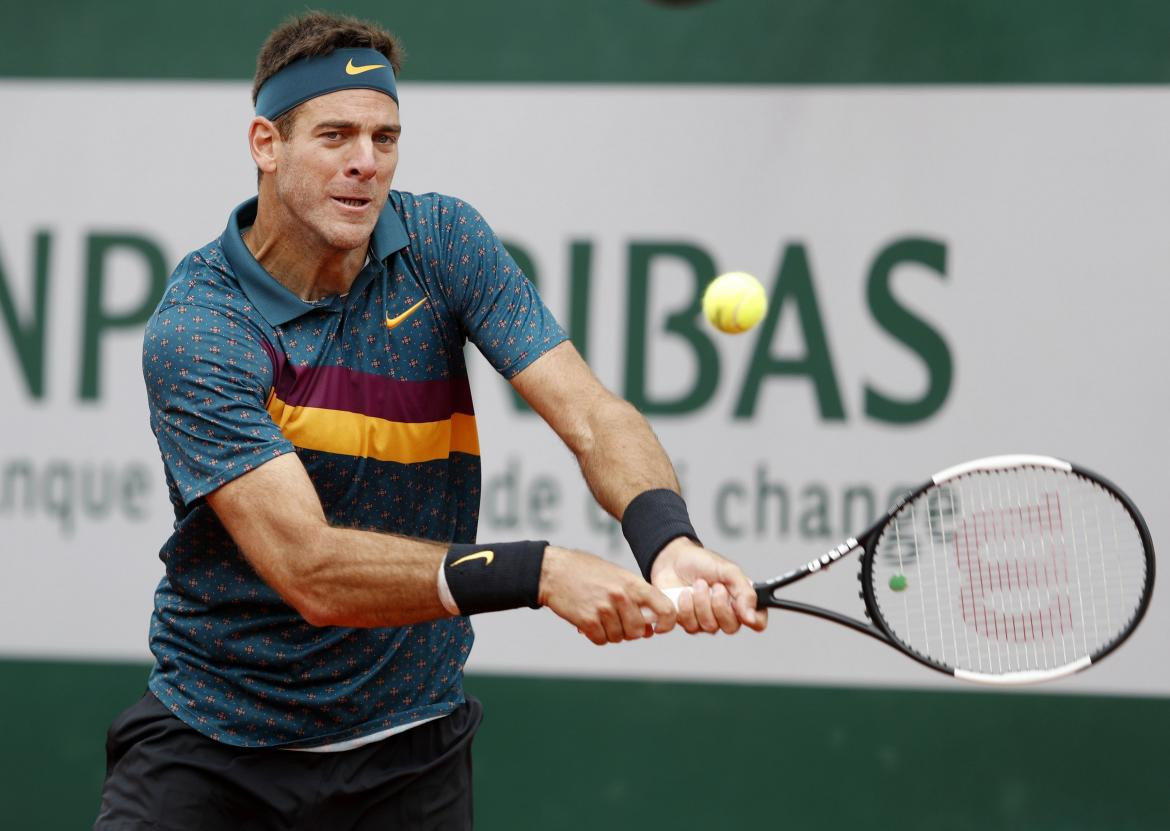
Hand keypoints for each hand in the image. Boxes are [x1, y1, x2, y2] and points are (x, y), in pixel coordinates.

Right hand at [539, 546, 677, 644]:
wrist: (554, 571)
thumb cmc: (587, 572)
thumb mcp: (617, 576)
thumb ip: (636, 599)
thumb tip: (649, 630)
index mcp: (633, 584)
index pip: (665, 608)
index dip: (667, 623)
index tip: (658, 628)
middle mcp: (621, 597)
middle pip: (638, 630)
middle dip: (629, 631)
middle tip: (617, 620)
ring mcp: (604, 610)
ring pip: (619, 637)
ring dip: (610, 632)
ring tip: (600, 616)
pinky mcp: (587, 621)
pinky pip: (601, 640)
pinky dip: (596, 635)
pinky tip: (589, 621)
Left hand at [650, 538, 766, 634]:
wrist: (673, 559)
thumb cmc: (702, 562)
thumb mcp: (728, 570)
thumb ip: (745, 592)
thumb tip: (752, 616)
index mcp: (741, 600)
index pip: (757, 622)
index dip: (754, 620)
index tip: (744, 611)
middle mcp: (726, 613)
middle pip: (731, 627)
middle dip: (720, 606)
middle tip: (715, 587)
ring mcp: (707, 619)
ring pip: (710, 627)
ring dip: (701, 603)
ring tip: (697, 585)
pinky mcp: (689, 621)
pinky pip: (692, 626)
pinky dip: (687, 608)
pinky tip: (684, 594)